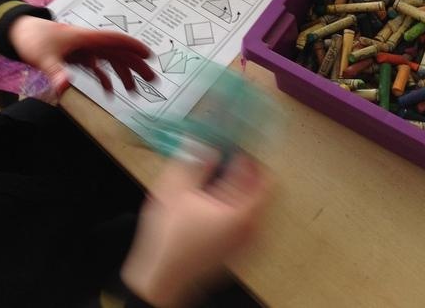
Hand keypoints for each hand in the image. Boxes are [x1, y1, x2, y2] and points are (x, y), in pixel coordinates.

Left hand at [8, 15, 154, 95]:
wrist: (19, 33)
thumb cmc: (34, 39)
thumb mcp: (44, 57)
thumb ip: (55, 72)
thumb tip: (64, 88)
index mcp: (86, 38)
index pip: (116, 40)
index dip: (133, 47)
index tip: (149, 56)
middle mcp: (90, 43)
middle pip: (118, 53)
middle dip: (135, 65)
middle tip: (151, 78)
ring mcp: (85, 50)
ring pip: (111, 61)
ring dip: (123, 74)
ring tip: (135, 91)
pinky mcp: (78, 57)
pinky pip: (97, 68)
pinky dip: (105, 79)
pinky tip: (109, 93)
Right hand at [121, 149, 270, 307]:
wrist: (160, 278)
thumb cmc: (169, 240)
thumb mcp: (177, 189)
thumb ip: (195, 162)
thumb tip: (206, 144)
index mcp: (243, 214)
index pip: (264, 177)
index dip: (251, 158)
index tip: (237, 147)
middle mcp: (250, 230)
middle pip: (258, 190)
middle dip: (242, 170)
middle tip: (226, 156)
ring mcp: (244, 243)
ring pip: (249, 204)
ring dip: (236, 187)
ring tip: (216, 176)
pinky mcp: (235, 250)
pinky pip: (242, 219)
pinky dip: (231, 204)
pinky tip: (211, 199)